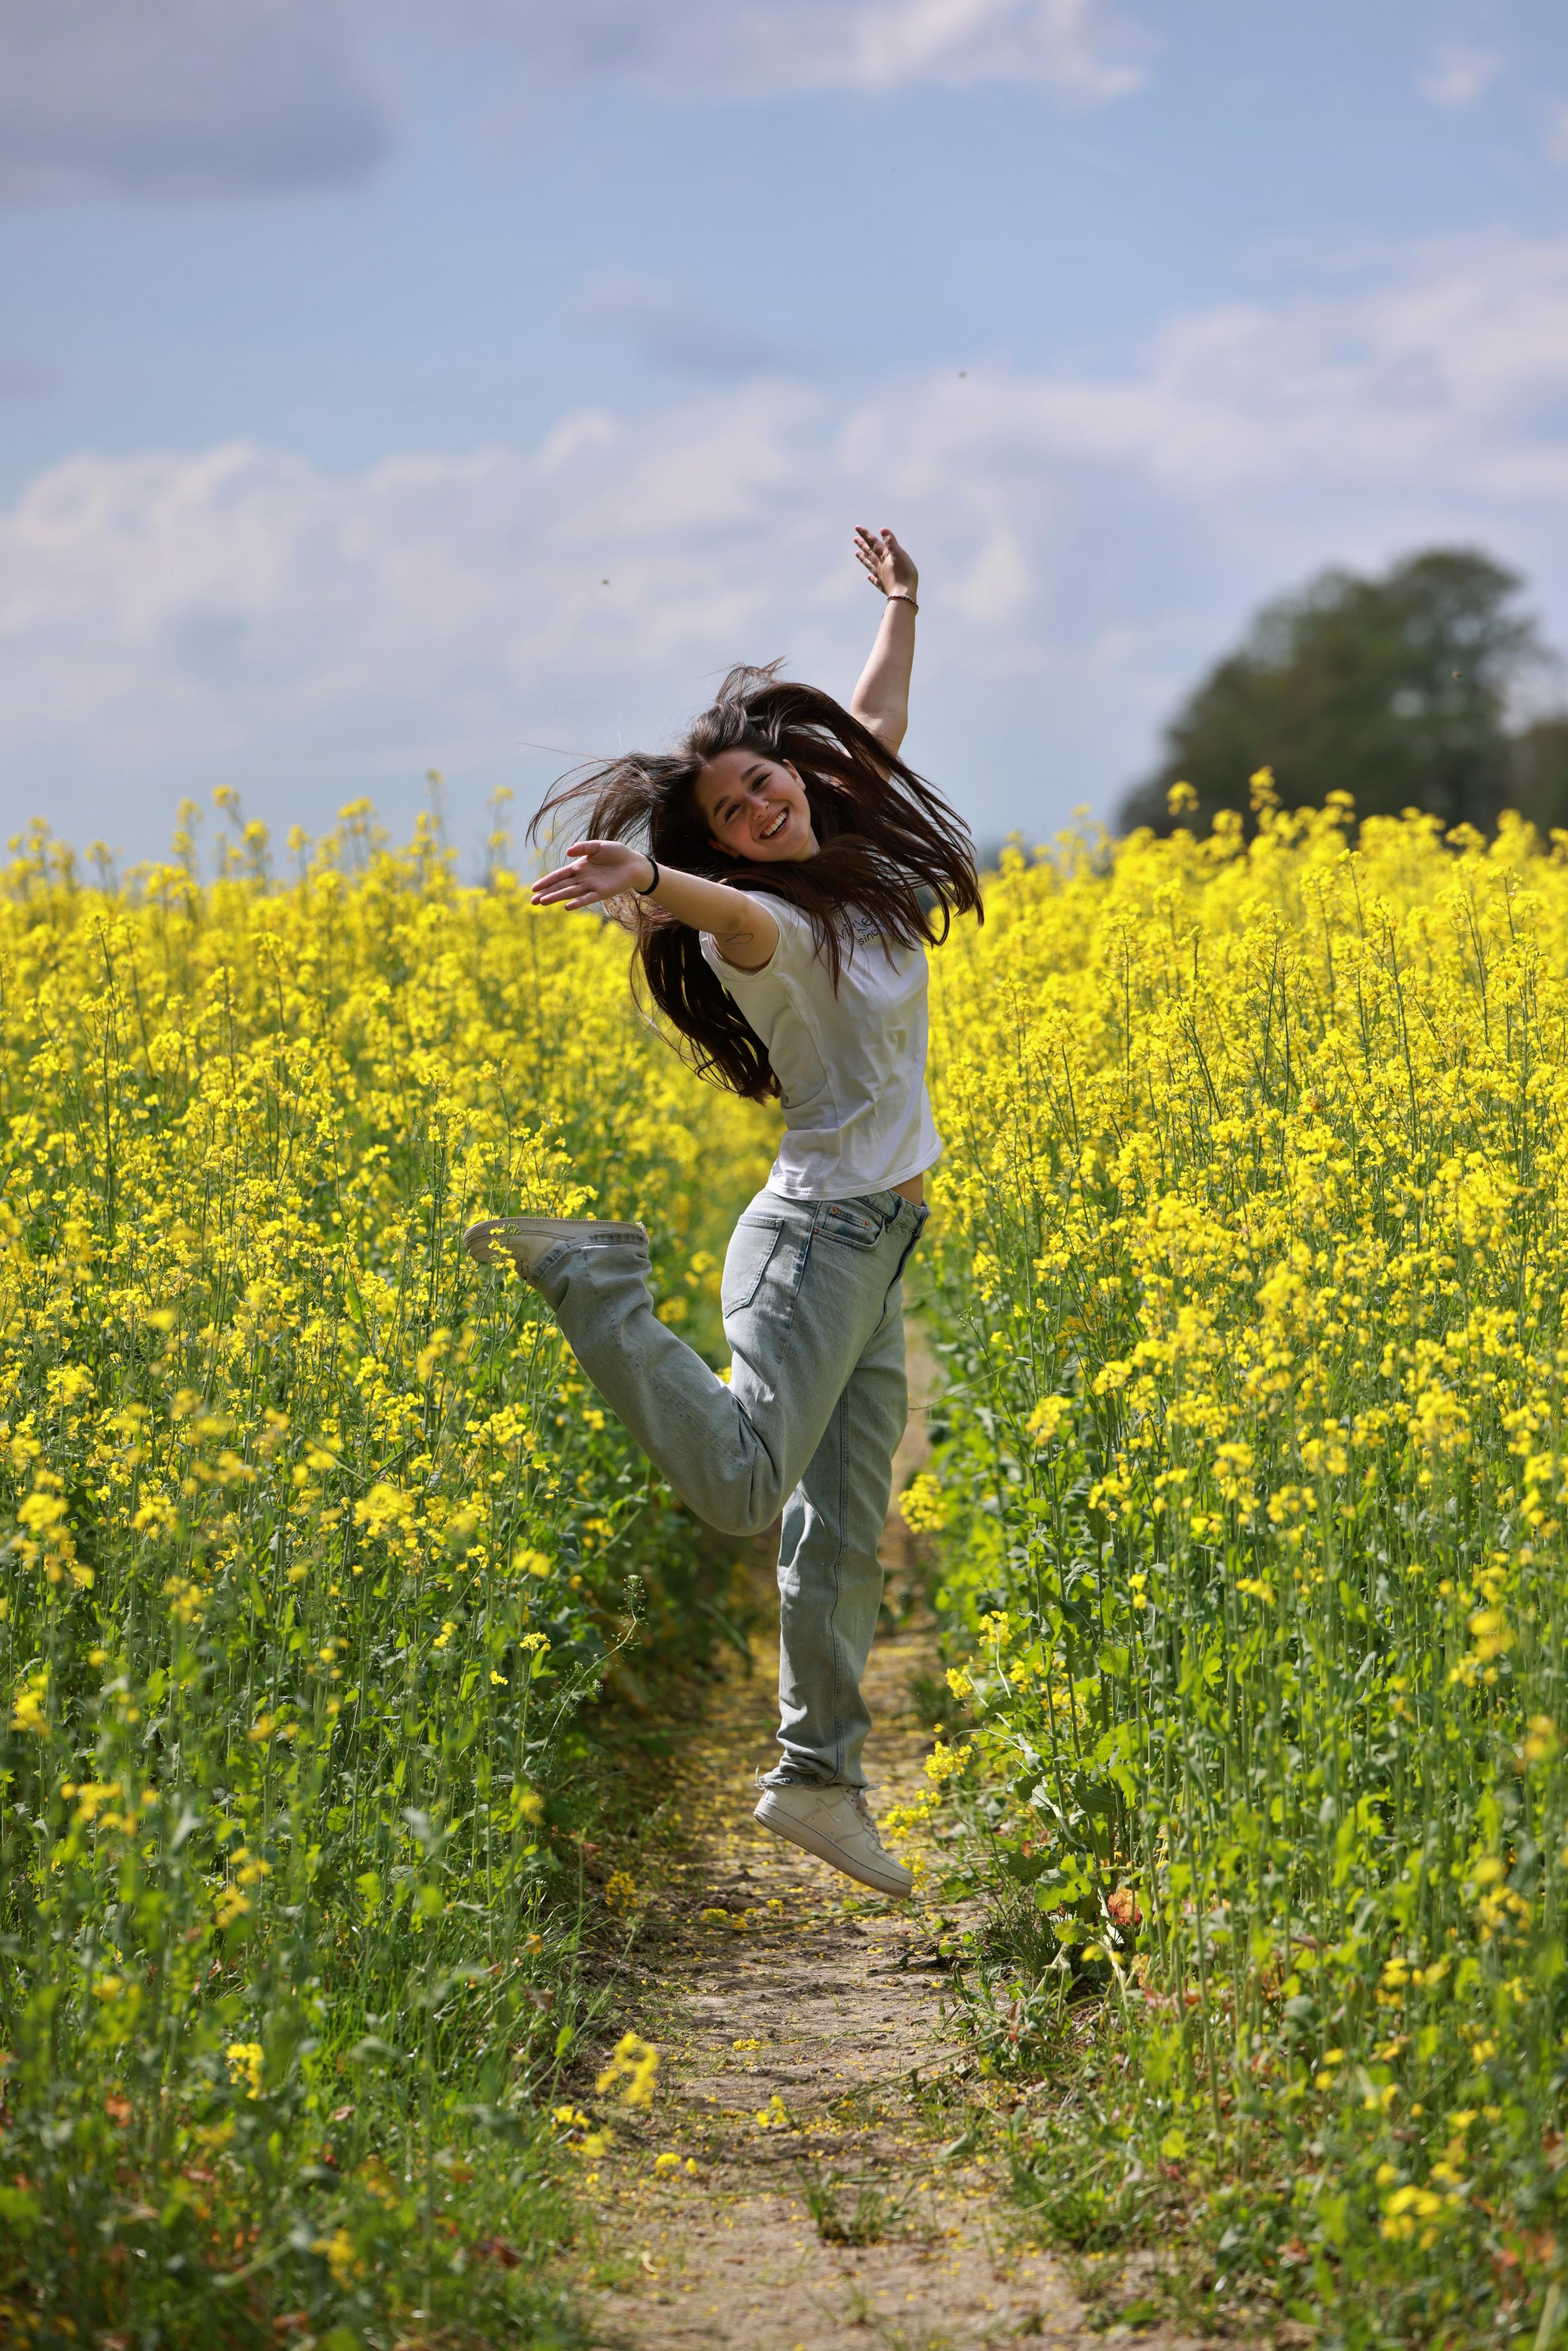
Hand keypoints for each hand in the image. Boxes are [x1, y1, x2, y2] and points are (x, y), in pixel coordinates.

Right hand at [531, 839, 651, 909]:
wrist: (634, 864)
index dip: (546, 881)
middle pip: (560, 886)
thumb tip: (568, 852)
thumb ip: (584, 848)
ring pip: (570, 893)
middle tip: (533, 902)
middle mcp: (582, 878)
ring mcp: (591, 887)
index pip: (559, 875)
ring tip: (543, 903)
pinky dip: (577, 903)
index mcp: (579, 867)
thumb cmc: (617, 853)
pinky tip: (566, 907)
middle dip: (546, 893)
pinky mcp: (601, 893)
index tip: (534, 888)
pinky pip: (586, 899)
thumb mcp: (599, 846)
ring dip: (556, 898)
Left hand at [854, 525, 917, 601]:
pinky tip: (869, 577)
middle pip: (870, 553)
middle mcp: (880, 566)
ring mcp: (882, 577)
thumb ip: (891, 542)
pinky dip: (872, 578)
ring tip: (857, 554)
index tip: (857, 528)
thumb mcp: (900, 555)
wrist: (903, 596)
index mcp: (884, 557)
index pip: (873, 543)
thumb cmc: (904, 574)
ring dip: (864, 558)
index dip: (866, 535)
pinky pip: (876, 581)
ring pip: (870, 565)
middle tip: (855, 539)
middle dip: (863, 545)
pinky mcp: (885, 587)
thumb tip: (882, 530)